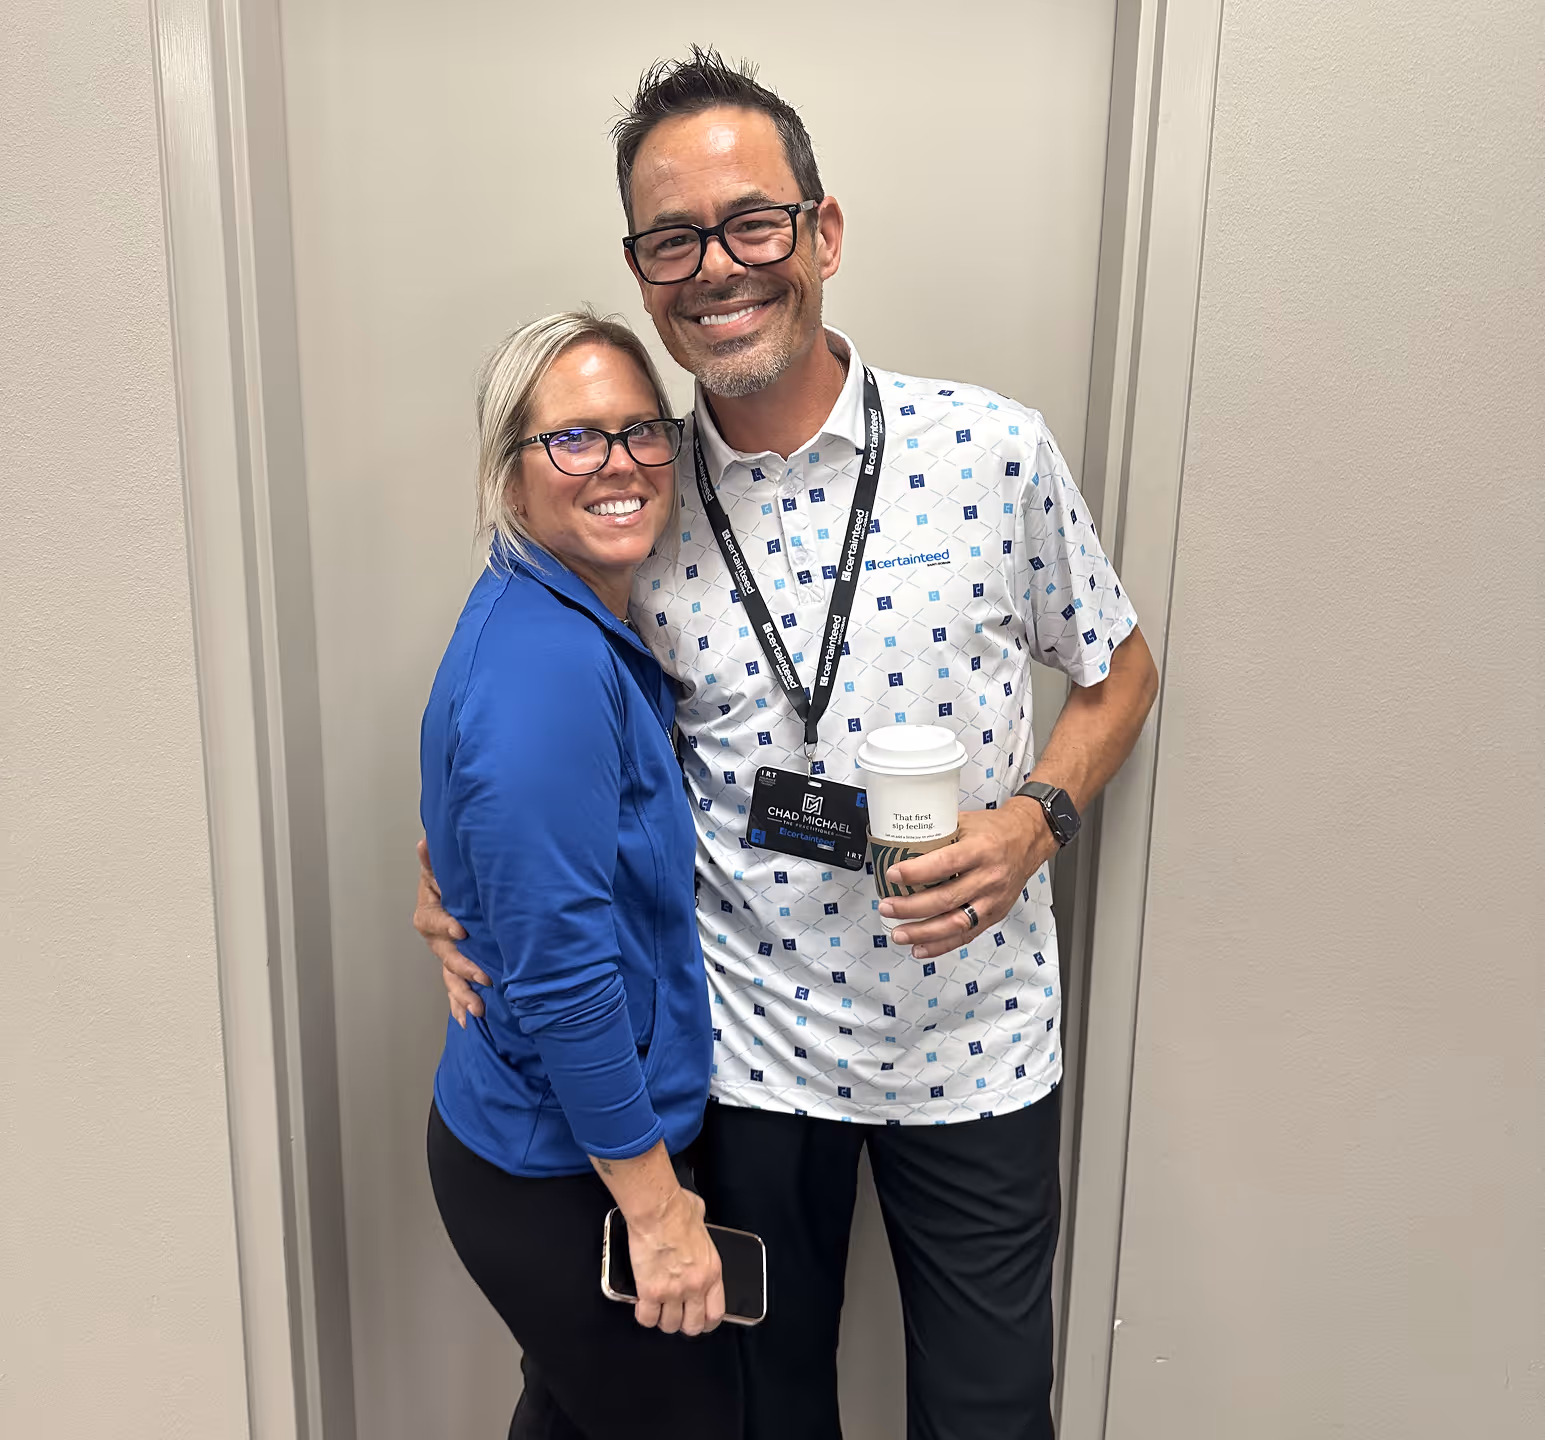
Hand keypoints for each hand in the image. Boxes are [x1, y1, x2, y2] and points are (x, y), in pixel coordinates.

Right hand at [413, 838, 488, 1025]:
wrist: (457, 892)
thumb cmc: (451, 879)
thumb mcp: (443, 868)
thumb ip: (435, 861)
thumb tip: (424, 843)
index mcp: (430, 912)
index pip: (433, 920)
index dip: (445, 925)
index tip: (462, 931)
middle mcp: (436, 937)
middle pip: (444, 956)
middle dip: (464, 967)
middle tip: (484, 975)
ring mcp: (446, 954)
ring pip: (450, 977)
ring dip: (462, 995)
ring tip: (478, 1010)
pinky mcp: (456, 967)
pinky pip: (454, 989)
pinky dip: (459, 1006)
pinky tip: (467, 1022)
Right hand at [626, 1187, 725, 1335]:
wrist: (658, 1209)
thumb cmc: (677, 1209)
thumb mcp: (702, 1221)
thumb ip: (702, 1231)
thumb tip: (696, 1222)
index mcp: (711, 1271)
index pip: (716, 1312)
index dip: (706, 1322)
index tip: (700, 1320)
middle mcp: (695, 1285)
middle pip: (693, 1326)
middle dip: (684, 1324)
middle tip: (676, 1316)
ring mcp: (673, 1291)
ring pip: (669, 1325)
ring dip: (663, 1320)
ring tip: (658, 1309)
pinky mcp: (650, 1291)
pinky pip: (647, 1318)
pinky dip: (644, 1315)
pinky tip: (642, 1305)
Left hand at [879, 800, 1056, 959]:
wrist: (1028, 842)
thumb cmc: (994, 830)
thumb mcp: (966, 821)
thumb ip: (937, 832)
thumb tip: (899, 838)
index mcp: (981, 850)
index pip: (946, 863)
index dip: (917, 872)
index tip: (892, 875)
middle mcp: (989, 877)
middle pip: (946, 899)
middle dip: (912, 907)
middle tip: (887, 907)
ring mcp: (993, 900)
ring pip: (956, 923)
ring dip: (923, 932)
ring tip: (899, 933)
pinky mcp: (994, 915)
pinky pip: (966, 935)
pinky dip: (942, 945)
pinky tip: (920, 948)